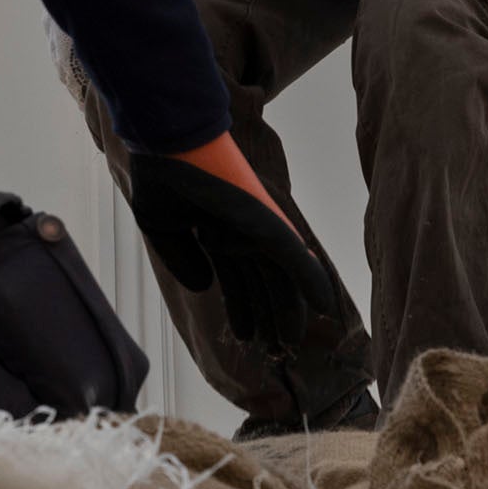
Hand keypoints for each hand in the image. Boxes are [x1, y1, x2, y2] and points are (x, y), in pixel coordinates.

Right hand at [126, 142, 352, 353]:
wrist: (165, 139)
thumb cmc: (162, 173)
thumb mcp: (163, 228)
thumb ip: (183, 259)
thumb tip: (204, 287)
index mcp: (219, 234)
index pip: (238, 279)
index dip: (243, 308)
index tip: (248, 336)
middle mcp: (243, 232)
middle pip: (263, 283)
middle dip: (270, 316)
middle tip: (277, 349)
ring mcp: (257, 227)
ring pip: (281, 278)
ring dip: (289, 312)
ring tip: (291, 343)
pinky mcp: (267, 221)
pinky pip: (295, 257)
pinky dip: (312, 280)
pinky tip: (325, 306)